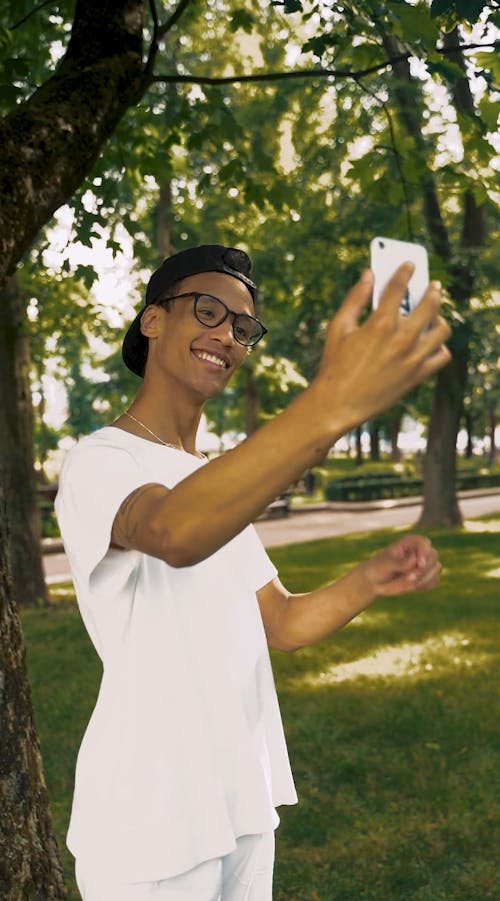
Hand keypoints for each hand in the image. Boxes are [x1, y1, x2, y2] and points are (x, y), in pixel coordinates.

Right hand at [314, 264, 450, 429]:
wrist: (340, 403)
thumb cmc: (335, 364)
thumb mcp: (339, 328)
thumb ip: (355, 298)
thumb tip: (368, 275)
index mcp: (380, 324)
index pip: (399, 287)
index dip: (405, 271)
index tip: (409, 265)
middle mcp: (401, 339)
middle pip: (429, 305)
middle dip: (432, 291)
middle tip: (432, 286)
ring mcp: (413, 358)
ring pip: (442, 330)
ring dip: (439, 318)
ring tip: (432, 316)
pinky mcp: (418, 375)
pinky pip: (442, 355)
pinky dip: (439, 346)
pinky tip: (430, 342)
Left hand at [362, 535, 442, 596]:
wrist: (375, 581)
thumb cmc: (378, 569)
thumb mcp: (385, 565)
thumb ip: (400, 562)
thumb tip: (415, 560)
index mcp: (409, 542)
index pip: (424, 542)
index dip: (424, 552)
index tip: (419, 564)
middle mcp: (419, 550)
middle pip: (433, 555)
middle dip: (423, 569)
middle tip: (408, 577)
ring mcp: (425, 563)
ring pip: (436, 568)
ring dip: (424, 578)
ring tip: (407, 581)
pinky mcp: (428, 576)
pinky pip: (435, 580)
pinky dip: (426, 585)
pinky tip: (413, 586)